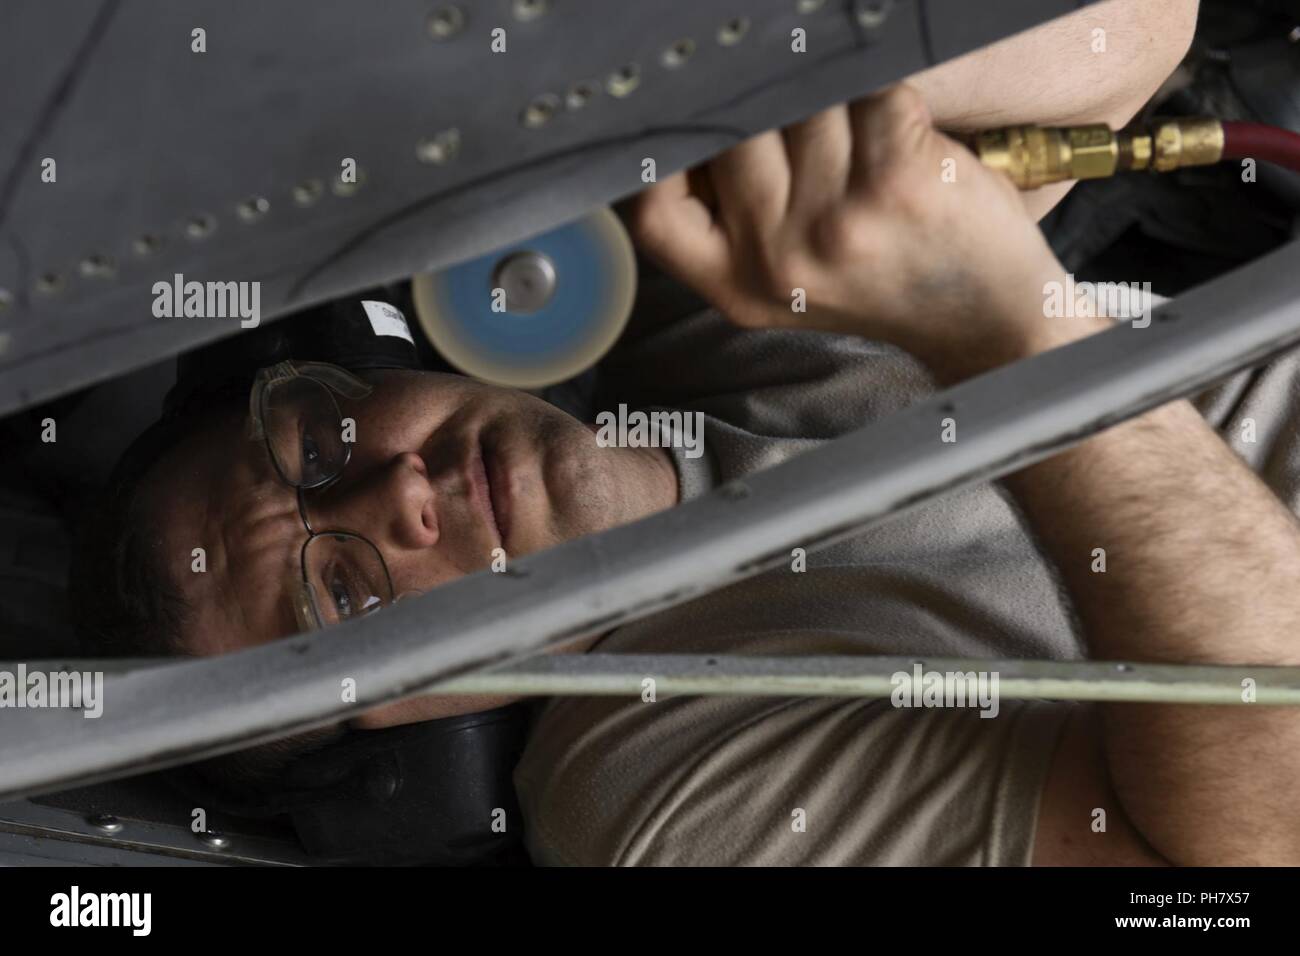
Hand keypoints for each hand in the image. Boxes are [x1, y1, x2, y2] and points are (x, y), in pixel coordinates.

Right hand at [629, 84, 1072, 375]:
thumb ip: (736, 224)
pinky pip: (871, 92)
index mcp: (738, 288)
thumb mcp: (787, 284)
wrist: (986, 319)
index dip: (659, 161)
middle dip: (769, 113)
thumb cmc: (887, 283)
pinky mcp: (897, 183)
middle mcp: (778, 262)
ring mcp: (836, 223)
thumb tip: (705, 122)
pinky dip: (886, 93)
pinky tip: (901, 129)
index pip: (654, 213)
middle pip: (733, 132)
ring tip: (860, 136)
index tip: (694, 135)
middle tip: (804, 124)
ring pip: (803, 103)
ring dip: (834, 101)